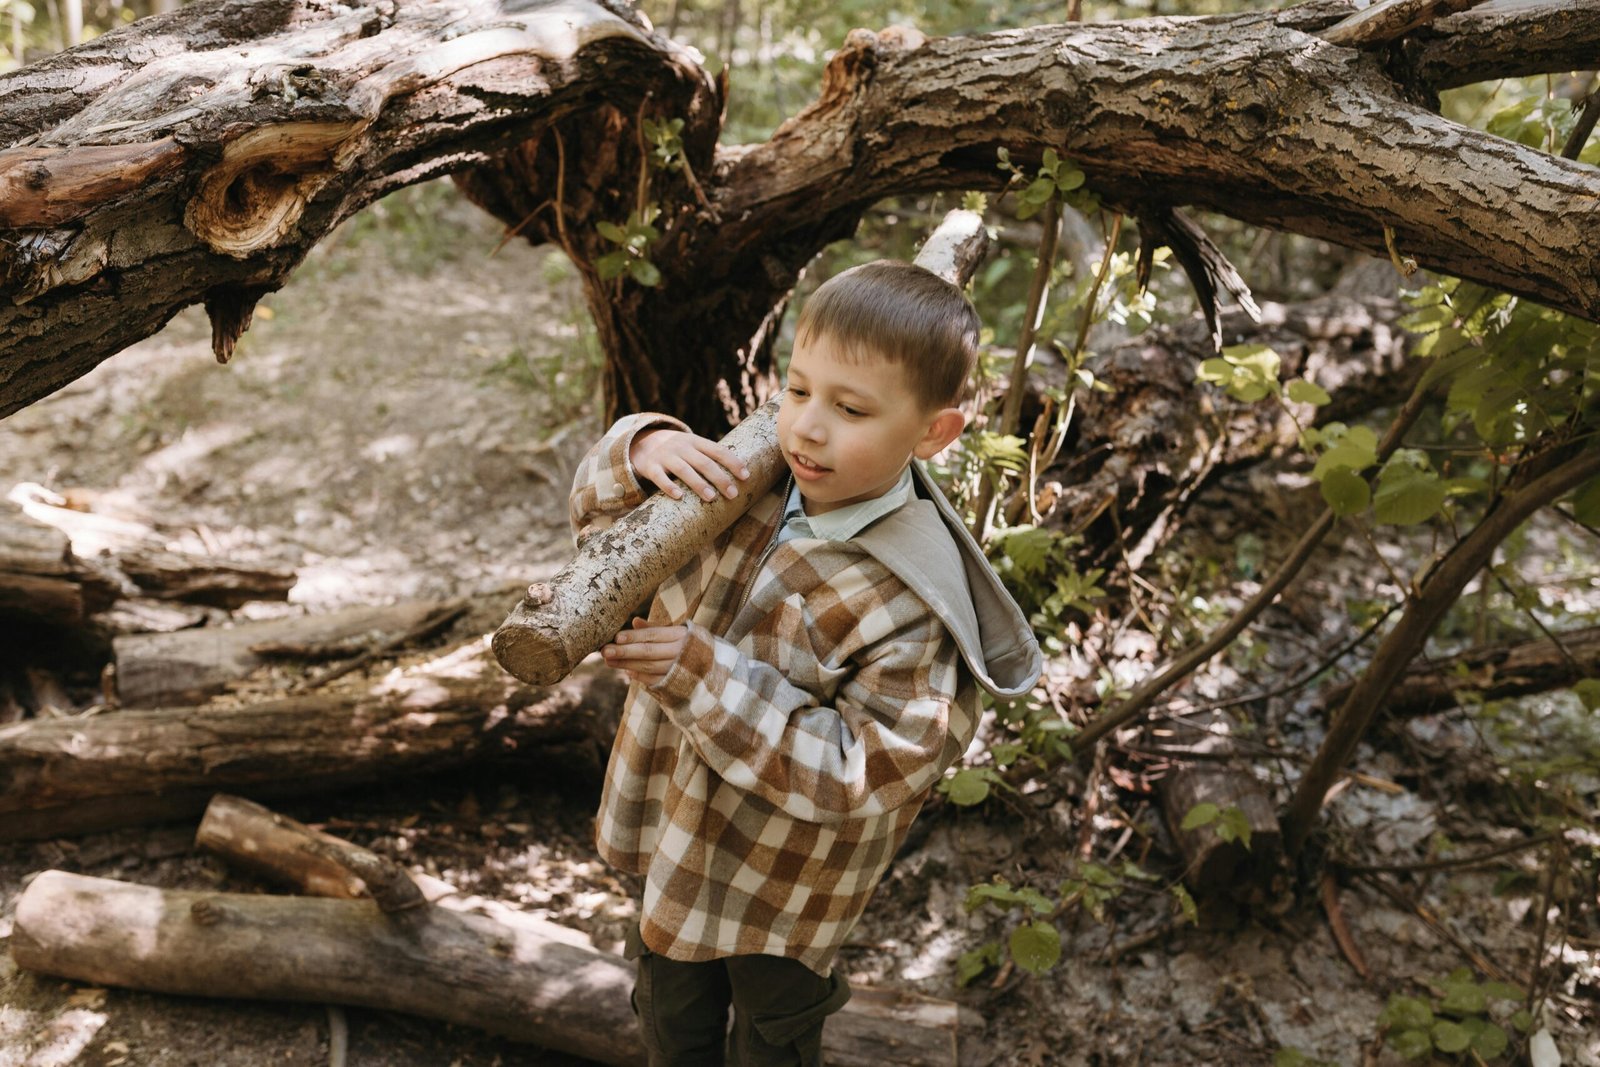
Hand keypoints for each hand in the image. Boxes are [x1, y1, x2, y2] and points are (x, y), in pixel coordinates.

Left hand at [602, 618, 688, 686]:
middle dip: (625, 651)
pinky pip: (654, 680)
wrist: (714, 669)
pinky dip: (640, 676)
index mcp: (681, 635)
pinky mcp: (676, 684)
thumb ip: (655, 628)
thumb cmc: (689, 645)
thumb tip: (634, 621)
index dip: (634, 636)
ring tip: (609, 661)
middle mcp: (681, 653)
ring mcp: (679, 670)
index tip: (616, 637)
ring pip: (649, 667)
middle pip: (649, 652)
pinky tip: (626, 672)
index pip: (653, 635)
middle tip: (605, 651)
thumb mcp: (677, 633)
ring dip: (627, 664)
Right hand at [631, 429, 750, 501]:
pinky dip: (669, 486)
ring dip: (698, 483)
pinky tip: (679, 496)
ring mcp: (665, 456)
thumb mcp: (693, 446)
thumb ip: (711, 456)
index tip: (746, 476)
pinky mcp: (651, 467)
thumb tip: (741, 476)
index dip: (733, 463)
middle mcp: (682, 447)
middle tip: (733, 494)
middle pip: (704, 462)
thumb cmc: (678, 450)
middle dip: (720, 478)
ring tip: (711, 497)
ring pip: (683, 469)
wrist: (642, 442)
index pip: (718, 451)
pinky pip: (659, 477)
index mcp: (696, 442)